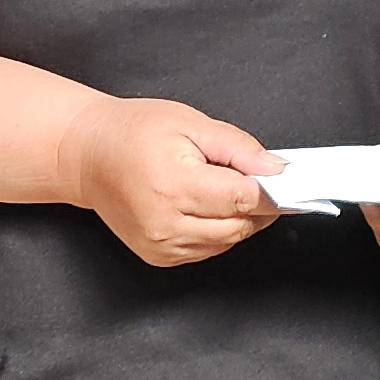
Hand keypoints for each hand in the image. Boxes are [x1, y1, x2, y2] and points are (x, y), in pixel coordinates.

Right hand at [60, 97, 281, 266]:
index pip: (243, 200)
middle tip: (261, 179)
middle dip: (259, 206)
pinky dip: (218, 231)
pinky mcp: (158, 256)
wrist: (87, 155)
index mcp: (174, 186)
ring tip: (227, 187)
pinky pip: (207, 250)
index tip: (291, 183)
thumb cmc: (134, 131)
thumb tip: (277, 170)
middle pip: (239, 226)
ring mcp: (160, 245)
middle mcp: (165, 223)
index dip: (273, 192)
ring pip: (226, 242)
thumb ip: (239, 149)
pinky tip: (207, 205)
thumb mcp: (191, 123)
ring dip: (239, 219)